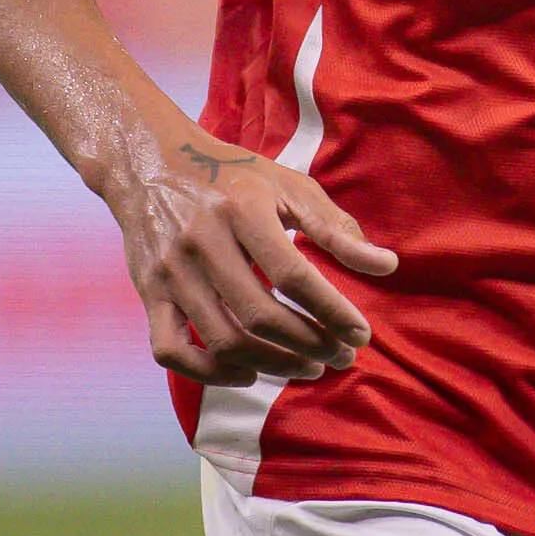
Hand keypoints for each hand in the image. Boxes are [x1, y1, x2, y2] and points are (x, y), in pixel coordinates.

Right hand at [108, 131, 398, 386]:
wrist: (150, 162)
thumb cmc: (233, 176)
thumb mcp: (289, 186)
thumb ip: (336, 228)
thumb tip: (387, 266)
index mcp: (243, 208)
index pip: (294, 275)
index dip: (331, 311)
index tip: (361, 334)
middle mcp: (202, 241)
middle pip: (260, 314)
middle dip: (310, 345)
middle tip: (341, 356)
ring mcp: (170, 272)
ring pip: (222, 340)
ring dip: (274, 364)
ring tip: (309, 367)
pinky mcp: (147, 293)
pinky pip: (171, 350)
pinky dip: (210, 373)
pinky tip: (248, 372)